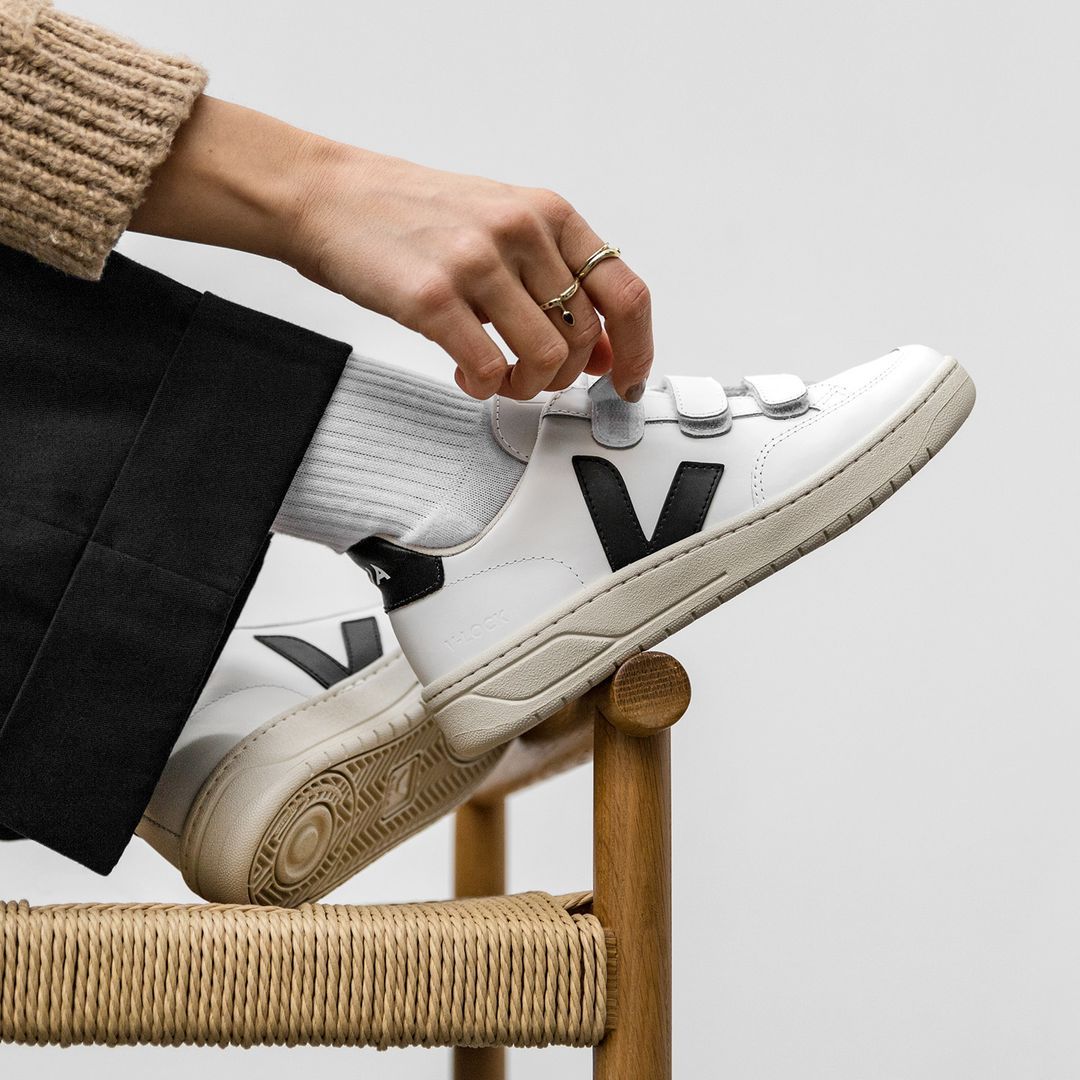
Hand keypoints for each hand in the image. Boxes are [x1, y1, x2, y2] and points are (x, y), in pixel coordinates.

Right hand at [131, 96, 653, 400]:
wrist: (329, 196)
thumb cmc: (413, 214)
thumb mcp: (501, 226)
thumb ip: (555, 279)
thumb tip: (603, 349)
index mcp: (547, 213)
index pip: (624, 291)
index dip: (636, 348)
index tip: (627, 380)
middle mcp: (520, 231)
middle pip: (584, 337)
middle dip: (563, 376)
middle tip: (532, 378)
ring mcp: (476, 262)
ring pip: (545, 358)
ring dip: (526, 386)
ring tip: (497, 378)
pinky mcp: (433, 296)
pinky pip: (488, 369)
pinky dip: (484, 387)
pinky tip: (467, 376)